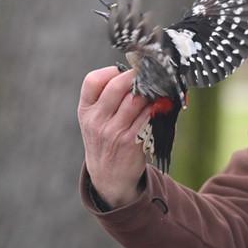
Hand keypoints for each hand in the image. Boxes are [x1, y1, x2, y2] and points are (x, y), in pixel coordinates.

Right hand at [78, 66, 150, 207]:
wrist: (107, 176)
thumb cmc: (104, 139)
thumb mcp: (93, 119)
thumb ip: (105, 97)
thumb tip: (137, 72)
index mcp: (86, 110)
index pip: (93, 81)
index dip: (111, 71)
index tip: (123, 72)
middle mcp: (97, 120)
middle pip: (117, 86)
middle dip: (136, 75)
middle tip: (148, 73)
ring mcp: (114, 131)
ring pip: (136, 99)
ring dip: (150, 91)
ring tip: (157, 87)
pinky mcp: (132, 141)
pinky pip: (148, 116)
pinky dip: (157, 107)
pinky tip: (162, 105)